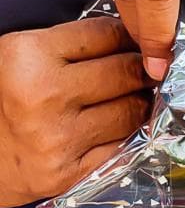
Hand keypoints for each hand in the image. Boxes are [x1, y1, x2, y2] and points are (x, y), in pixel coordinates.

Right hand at [0, 18, 153, 207]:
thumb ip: (73, 45)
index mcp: (28, 56)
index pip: (108, 34)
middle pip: (127, 72)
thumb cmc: (1, 98)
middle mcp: (44, 95)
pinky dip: (128, 135)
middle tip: (147, 71)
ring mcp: (57, 138)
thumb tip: (134, 42)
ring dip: (139, 103)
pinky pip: (123, 146)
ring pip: (132, 111)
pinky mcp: (67, 173)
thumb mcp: (21, 56)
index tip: (137, 42)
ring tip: (131, 99)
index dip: (129, 37)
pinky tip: (117, 128)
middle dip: (142, 70)